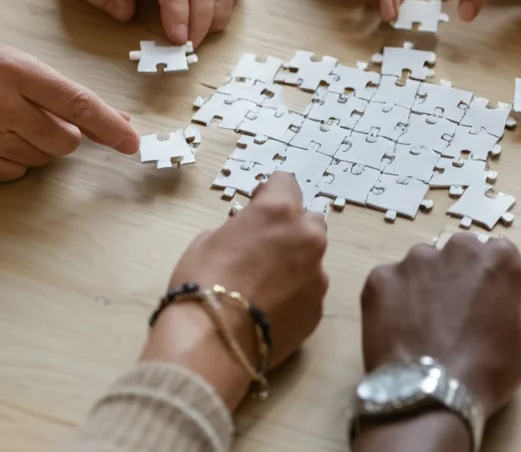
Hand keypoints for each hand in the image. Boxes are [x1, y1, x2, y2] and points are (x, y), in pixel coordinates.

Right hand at [0, 32, 139, 180]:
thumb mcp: (19, 62)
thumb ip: (66, 91)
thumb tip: (115, 119)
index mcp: (18, 72)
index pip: (76, 103)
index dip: (108, 126)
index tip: (131, 142)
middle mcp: (1, 104)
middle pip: (66, 140)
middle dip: (65, 133)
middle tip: (38, 116)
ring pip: (44, 158)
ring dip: (39, 145)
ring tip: (9, 120)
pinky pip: (18, 172)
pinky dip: (16, 159)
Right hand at [142, 173, 328, 409]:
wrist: (214, 340)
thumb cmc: (202, 281)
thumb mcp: (208, 240)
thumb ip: (239, 228)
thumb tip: (248, 234)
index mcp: (279, 211)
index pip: (285, 181)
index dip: (269, 193)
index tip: (258, 206)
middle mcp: (307, 236)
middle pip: (308, 220)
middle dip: (290, 228)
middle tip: (264, 247)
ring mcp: (318, 273)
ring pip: (312, 257)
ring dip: (296, 261)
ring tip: (267, 283)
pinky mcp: (319, 307)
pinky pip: (310, 290)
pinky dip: (296, 293)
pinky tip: (272, 307)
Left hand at [361, 233, 520, 415]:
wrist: (431, 395)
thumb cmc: (487, 374)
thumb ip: (518, 318)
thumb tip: (507, 312)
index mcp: (498, 259)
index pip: (497, 255)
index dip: (491, 281)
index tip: (486, 303)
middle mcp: (456, 248)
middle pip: (458, 254)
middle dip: (457, 276)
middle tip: (453, 314)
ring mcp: (414, 261)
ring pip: (421, 267)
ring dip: (423, 287)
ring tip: (421, 326)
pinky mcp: (381, 277)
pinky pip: (389, 284)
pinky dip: (392, 302)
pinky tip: (398, 331)